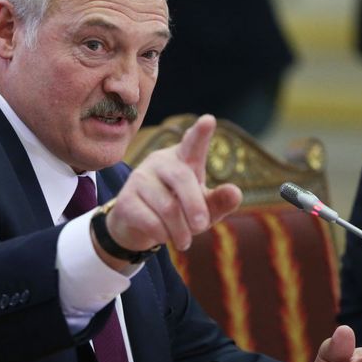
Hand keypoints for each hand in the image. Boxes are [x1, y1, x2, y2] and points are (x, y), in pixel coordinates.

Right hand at [101, 115, 241, 268]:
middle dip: (196, 207)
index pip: (192, 144)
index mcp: (182, 159)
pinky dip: (163, 235)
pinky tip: (163, 236)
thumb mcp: (203, 208)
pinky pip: (151, 221)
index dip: (200, 133)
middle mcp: (159, 162)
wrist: (136, 226)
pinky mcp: (126, 200)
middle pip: (182, 179)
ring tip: (184, 241)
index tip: (208, 120)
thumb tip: (235, 192)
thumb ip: (219, 201)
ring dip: (181, 231)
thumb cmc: (178, 211)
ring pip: (167, 207)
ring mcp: (139, 179)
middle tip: (202, 226)